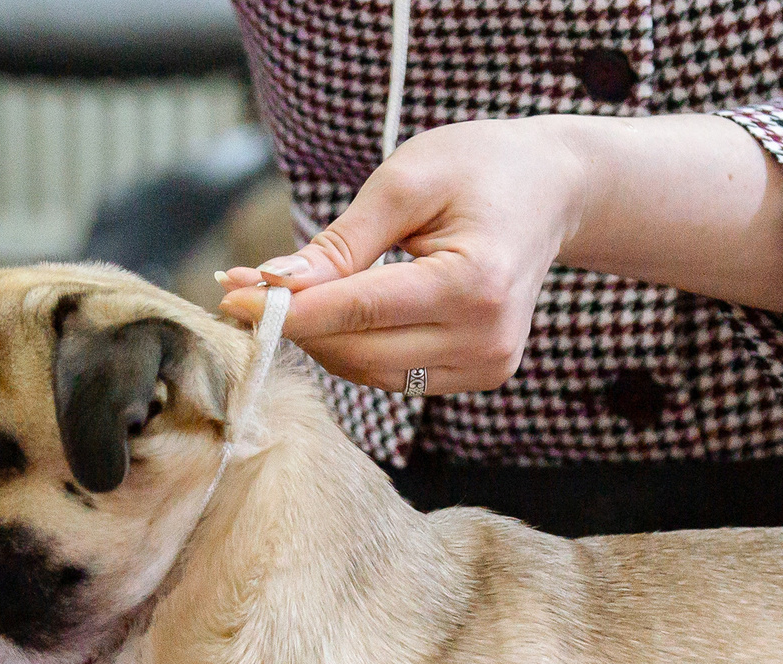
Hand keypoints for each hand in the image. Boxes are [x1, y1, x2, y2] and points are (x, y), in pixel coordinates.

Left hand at [219, 116, 586, 396]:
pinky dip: (356, 348)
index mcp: (475, 284)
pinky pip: (397, 375)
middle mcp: (487, 338)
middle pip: (361, 352)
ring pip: (373, 373)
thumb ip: (342, 242)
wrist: (551, 191)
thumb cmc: (479, 168)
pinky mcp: (483, 374)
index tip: (231, 298)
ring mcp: (488, 364)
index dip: (289, 310)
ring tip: (286, 299)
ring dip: (322, 341)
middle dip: (297, 326)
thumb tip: (274, 285)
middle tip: (244, 293)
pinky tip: (336, 314)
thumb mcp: (406, 182)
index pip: (360, 310)